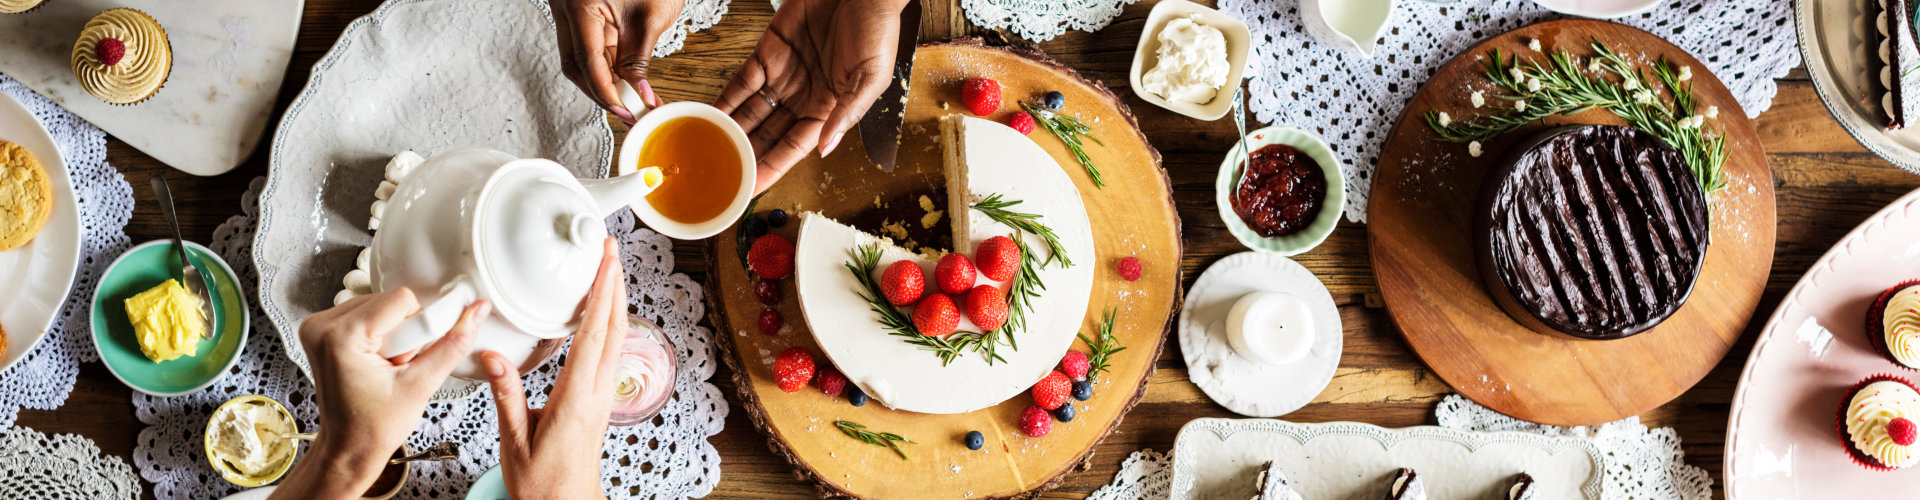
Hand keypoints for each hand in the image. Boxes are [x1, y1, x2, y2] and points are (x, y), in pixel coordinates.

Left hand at [271, 290, 490, 499]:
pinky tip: (378, 360)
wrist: (348, 447)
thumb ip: (453, 344)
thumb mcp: (421, 385)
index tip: (415, 357)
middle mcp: (322, 326)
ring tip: (388, 366)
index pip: (401, 300)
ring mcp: (318, 327)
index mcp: (341, 337)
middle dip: (406, 332)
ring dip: (394, 332)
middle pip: (389, 301)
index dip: (420, 328)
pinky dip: (380, 333)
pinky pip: (366, 313)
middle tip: (399, 366)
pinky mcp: (322, 330)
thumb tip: (475, 312)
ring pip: (380, 305)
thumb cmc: (373, 427)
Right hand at [483, 238, 627, 499]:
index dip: (602, 294)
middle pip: (615, 327)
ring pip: (617, 337)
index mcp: (577, 397)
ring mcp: (603, 394)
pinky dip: (608, 323)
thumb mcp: (515, 441)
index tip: (606, 262)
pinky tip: (601, 312)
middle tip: (612, 249)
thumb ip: (505, 396)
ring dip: (615, 300)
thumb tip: (492, 358)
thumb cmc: (545, 483)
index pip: (594, 335)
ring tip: (609, 269)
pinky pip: (610, 351)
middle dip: (615, 284)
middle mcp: (597, 392)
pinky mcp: (600, 399)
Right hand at [550, 0, 686, 123]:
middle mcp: (566, 9)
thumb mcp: (651, 16)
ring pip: (580, 60)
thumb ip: (641, 59)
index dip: (606, 91)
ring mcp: (570, 12)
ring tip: (632, 101)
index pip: (587, 60)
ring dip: (605, 82)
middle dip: (602, 93)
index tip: (626, 110)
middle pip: (576, 65)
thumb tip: (640, 95)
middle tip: (630, 113)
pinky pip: (589, 47)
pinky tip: (625, 82)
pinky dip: (606, 67)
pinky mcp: (581, 14)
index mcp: (580, 6)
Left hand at [715, 0, 913, 193]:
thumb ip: (846, 113)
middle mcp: (803, 96)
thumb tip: (825, 149)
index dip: (772, 167)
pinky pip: (741, 81)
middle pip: (768, 134)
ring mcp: (784, 75)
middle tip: (721, 176)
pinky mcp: (768, 52)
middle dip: (746, 155)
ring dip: (730, 130)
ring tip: (708, 151)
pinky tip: (708, 114)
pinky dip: (725, 98)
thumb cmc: (878, 28)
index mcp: (829, 108)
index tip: (751, 187)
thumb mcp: (872, 77)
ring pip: (751, 112)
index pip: (795, 147)